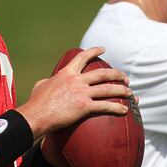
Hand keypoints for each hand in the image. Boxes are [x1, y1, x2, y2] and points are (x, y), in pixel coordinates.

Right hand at [17, 47, 132, 137]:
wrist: (35, 116)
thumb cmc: (35, 103)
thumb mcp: (39, 86)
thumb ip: (47, 81)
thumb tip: (46, 81)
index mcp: (66, 73)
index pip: (82, 58)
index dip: (94, 52)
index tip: (103, 49)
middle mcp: (76, 80)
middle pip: (102, 73)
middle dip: (116, 74)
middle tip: (125, 78)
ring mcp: (81, 93)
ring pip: (108, 89)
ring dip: (122, 90)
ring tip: (131, 93)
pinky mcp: (84, 106)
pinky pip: (105, 105)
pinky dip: (117, 107)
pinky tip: (125, 110)